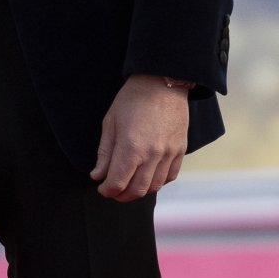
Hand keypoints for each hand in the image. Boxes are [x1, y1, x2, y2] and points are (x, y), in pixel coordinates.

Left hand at [91, 75, 188, 200]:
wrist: (162, 81)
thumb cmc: (133, 99)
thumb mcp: (111, 123)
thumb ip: (104, 153)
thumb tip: (98, 175)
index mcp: (131, 147)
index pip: (117, 183)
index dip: (107, 190)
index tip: (102, 187)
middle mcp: (152, 154)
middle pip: (136, 190)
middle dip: (121, 195)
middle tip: (113, 191)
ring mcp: (169, 153)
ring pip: (154, 186)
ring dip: (139, 191)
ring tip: (130, 184)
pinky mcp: (180, 150)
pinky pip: (170, 176)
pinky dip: (158, 182)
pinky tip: (148, 176)